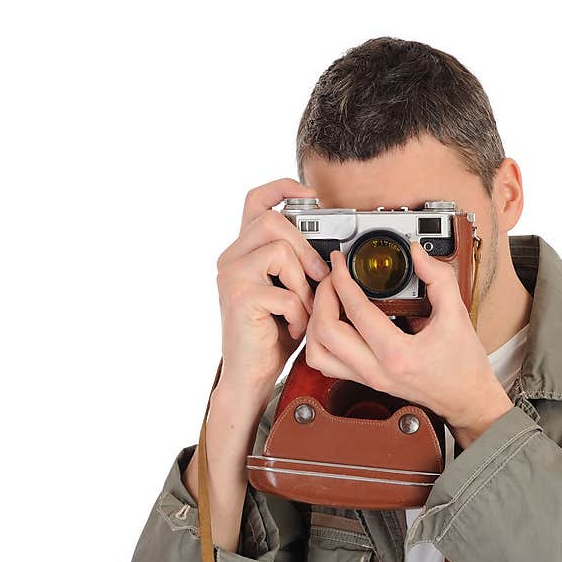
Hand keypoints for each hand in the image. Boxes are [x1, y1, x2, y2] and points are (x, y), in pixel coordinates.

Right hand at [215, 178, 330, 396]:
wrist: (251, 374)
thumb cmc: (272, 334)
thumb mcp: (290, 290)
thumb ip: (298, 264)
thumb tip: (330, 245)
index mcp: (244, 251)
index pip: (256, 201)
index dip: (283, 187)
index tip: (311, 194)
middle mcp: (231, 258)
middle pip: (274, 221)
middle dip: (306, 249)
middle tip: (319, 278)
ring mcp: (231, 276)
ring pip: (280, 251)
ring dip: (302, 284)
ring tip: (301, 308)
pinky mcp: (239, 298)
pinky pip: (284, 291)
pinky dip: (297, 313)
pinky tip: (292, 327)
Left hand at [305, 241, 512, 448]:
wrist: (467, 398)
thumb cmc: (464, 366)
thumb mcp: (457, 314)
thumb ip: (438, 278)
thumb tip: (416, 253)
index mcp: (397, 354)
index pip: (355, 311)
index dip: (342, 279)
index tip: (341, 263)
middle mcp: (376, 370)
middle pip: (324, 333)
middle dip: (322, 296)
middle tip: (332, 278)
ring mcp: (368, 378)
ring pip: (317, 353)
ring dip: (315, 322)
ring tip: (327, 300)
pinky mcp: (365, 381)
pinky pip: (327, 363)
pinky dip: (321, 340)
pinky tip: (333, 322)